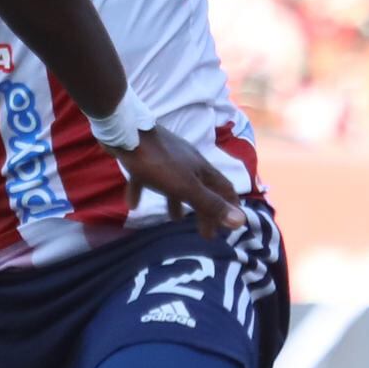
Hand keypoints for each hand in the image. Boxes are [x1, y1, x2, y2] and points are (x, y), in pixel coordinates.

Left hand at [120, 123, 243, 236]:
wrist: (127, 134)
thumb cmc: (159, 163)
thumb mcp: (187, 188)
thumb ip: (210, 204)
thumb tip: (241, 221)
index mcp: (201, 169)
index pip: (224, 188)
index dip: (230, 206)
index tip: (230, 226)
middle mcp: (188, 163)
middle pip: (202, 189)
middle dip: (205, 210)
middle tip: (205, 232)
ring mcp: (166, 159)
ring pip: (176, 184)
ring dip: (178, 202)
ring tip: (174, 219)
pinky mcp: (144, 159)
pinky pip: (146, 178)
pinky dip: (143, 191)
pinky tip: (133, 204)